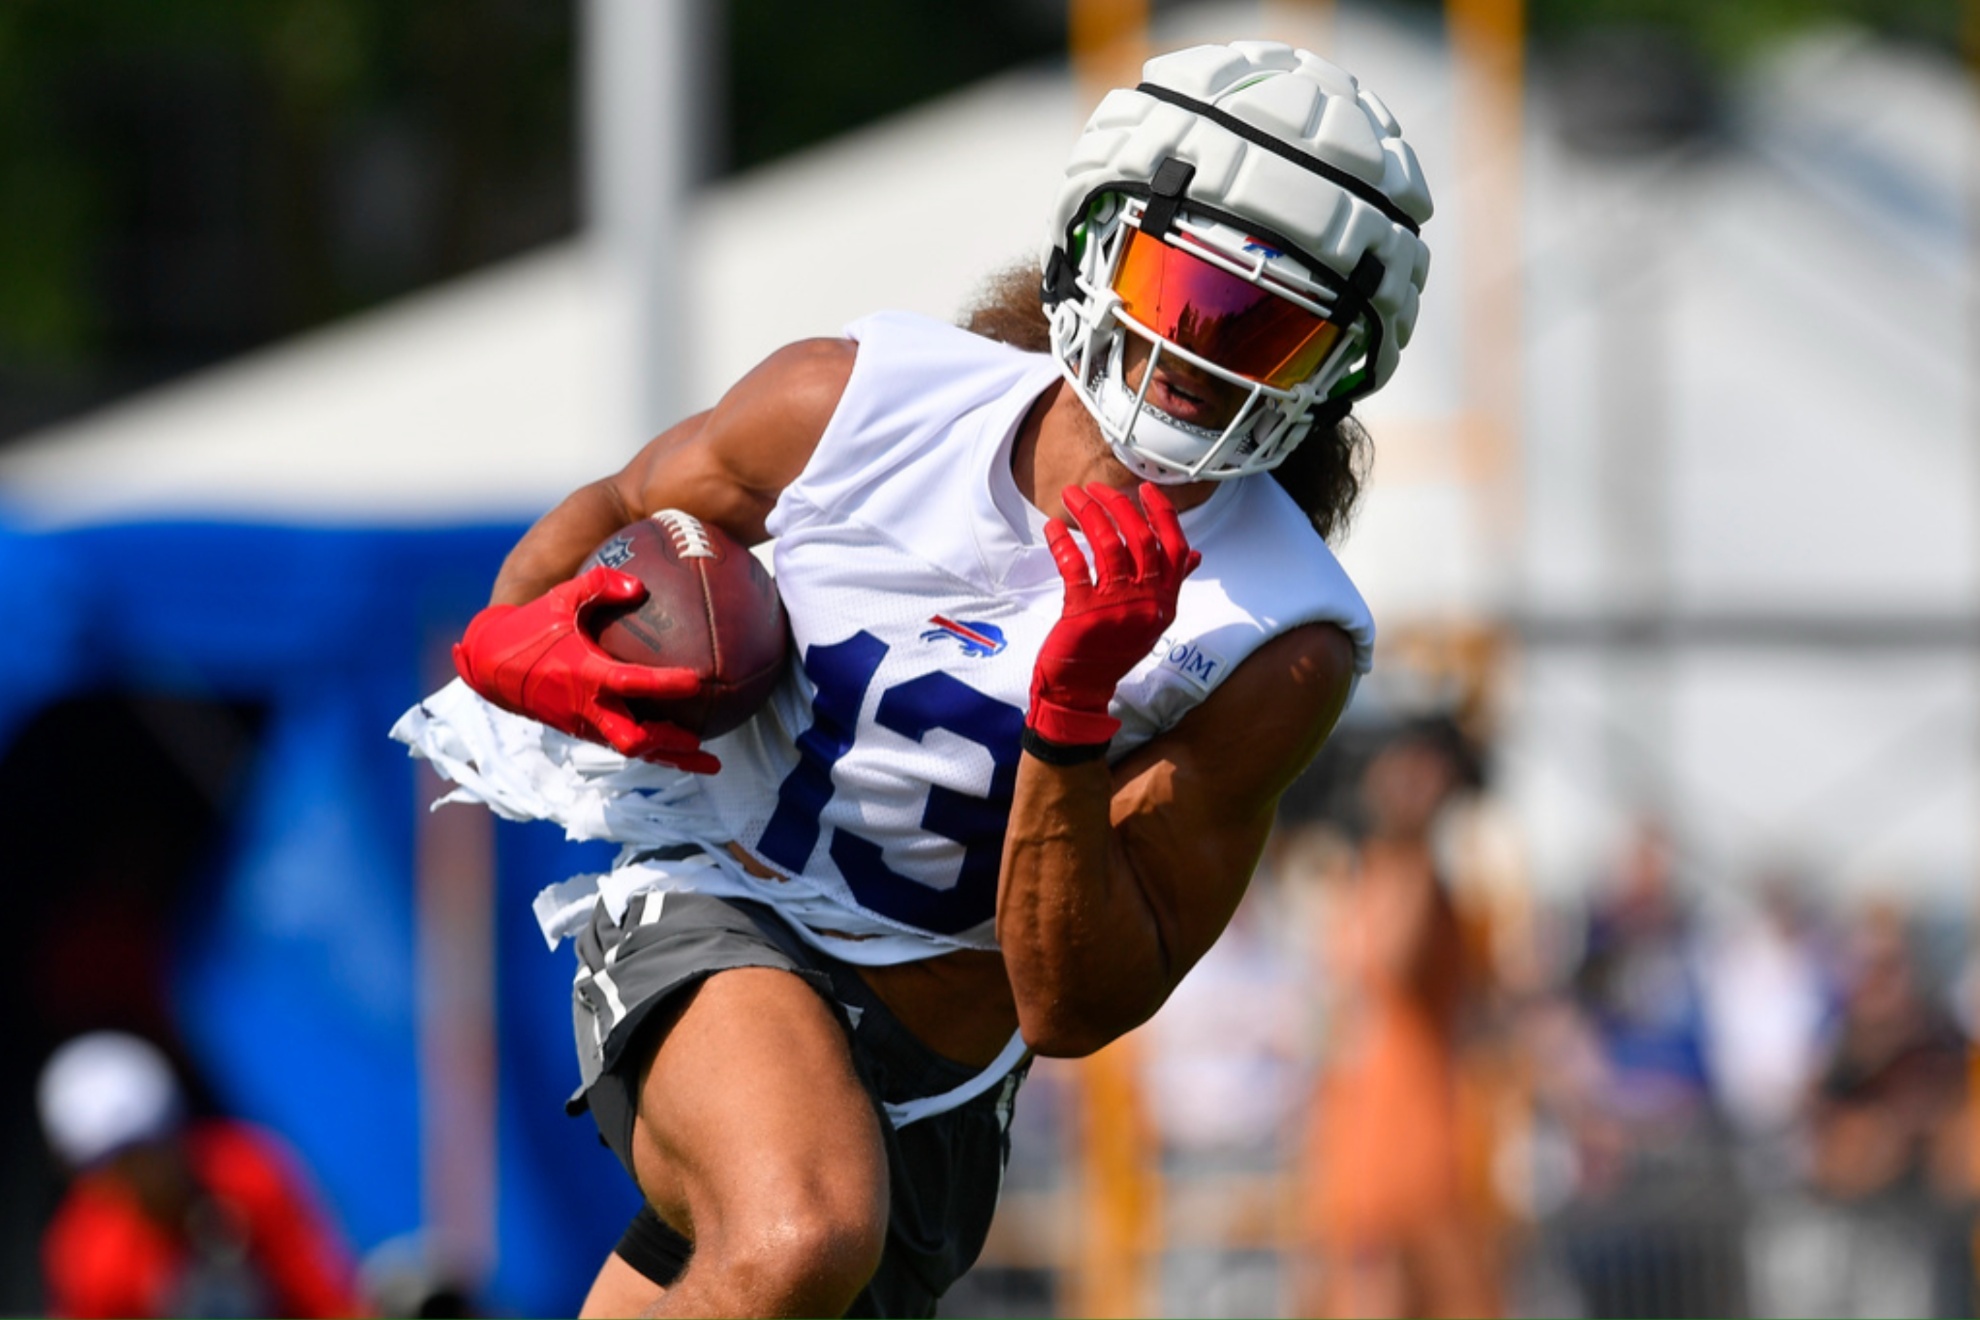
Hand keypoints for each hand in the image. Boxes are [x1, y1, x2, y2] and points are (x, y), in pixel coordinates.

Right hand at [452, 565, 721, 772]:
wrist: (489, 666)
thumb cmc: (527, 629)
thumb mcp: (558, 599)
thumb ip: (599, 586)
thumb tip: (639, 586)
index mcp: (582, 675)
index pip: (630, 684)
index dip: (664, 685)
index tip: (696, 680)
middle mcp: (584, 708)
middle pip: (634, 741)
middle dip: (670, 745)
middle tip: (702, 742)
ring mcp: (583, 725)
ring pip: (632, 750)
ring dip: (668, 757)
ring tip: (708, 762)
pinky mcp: (582, 730)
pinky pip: (622, 742)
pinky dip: (652, 747)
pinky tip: (679, 743)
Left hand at [1028, 482, 1200, 747]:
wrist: (1082, 689)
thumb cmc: (1114, 649)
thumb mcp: (1151, 619)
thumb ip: (1171, 586)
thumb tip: (1196, 556)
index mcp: (1166, 601)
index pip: (1175, 547)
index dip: (1163, 514)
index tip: (1145, 489)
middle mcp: (1147, 601)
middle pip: (1140, 538)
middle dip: (1118, 504)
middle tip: (1096, 487)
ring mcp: (1117, 607)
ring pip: (1109, 545)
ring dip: (1089, 513)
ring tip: (1072, 496)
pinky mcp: (1085, 613)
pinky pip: (1074, 565)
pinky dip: (1061, 542)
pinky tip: (1053, 527)